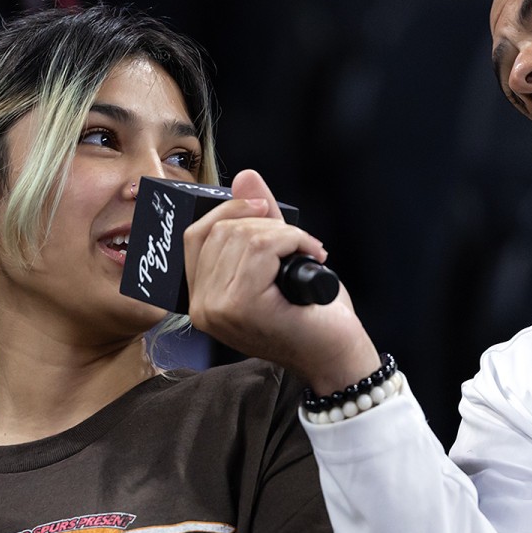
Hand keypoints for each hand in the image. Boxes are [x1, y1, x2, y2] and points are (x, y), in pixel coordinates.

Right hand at [183, 169, 381, 393]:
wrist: (336, 355)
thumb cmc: (310, 315)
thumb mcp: (280, 259)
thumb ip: (259, 222)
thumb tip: (245, 177)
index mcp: (202, 300)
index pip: (195, 236)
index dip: (228, 210)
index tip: (263, 208)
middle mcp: (202, 308)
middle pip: (221, 231)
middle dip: (266, 225)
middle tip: (298, 242)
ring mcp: (218, 309)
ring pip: (243, 237)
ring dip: (284, 234)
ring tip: (307, 252)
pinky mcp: (242, 307)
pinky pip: (262, 247)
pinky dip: (294, 240)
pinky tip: (312, 256)